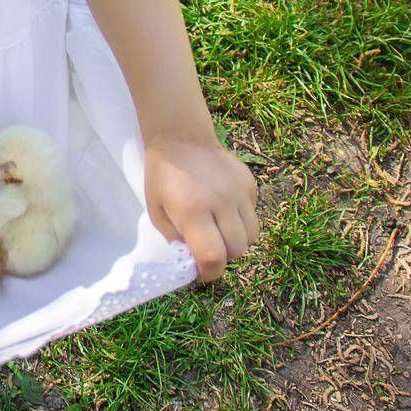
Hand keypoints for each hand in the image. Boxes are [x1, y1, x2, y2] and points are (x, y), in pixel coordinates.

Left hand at [142, 134, 259, 283]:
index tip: (202, 270)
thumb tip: (196, 262)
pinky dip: (242, 219)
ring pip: (252, 236)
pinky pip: (253, 214)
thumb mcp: (157, 212)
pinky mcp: (250, 183)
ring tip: (219, 227)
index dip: (210, 272)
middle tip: (209, 245)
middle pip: (237, 250)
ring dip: (236, 240)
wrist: (182, 139)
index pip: (214, 256)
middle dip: (223, 256)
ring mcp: (239, 192)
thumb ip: (177, 241)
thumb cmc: (163, 178)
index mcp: (193, 211)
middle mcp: (221, 203)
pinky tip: (225, 206)